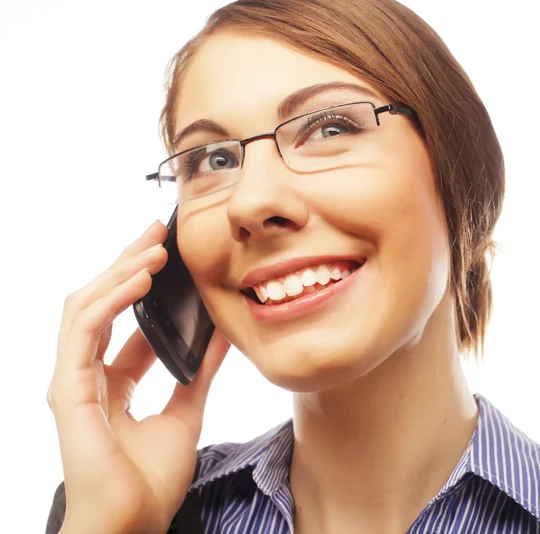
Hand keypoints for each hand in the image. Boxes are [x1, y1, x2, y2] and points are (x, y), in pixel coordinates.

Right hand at [48, 220, 229, 533]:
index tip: (168, 255)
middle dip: (128, 263)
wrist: (132, 527)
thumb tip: (222, 334)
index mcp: (113, 381)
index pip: (124, 319)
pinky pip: (84, 329)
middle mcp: (88, 374)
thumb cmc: (149, 483)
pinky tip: (139, 278)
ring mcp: (73, 380)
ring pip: (87, 306)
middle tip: (157, 232)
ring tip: (154, 248)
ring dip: (119, 272)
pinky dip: (110, 299)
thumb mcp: (186, 411)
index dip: (143, 285)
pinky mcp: (68, 388)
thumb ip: (200, 371)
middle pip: (102, 303)